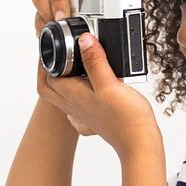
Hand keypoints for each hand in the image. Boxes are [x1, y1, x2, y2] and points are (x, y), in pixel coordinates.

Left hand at [32, 0, 158, 155]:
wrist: (140, 145)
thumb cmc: (127, 119)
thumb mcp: (110, 83)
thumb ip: (95, 61)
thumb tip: (83, 39)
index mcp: (73, 96)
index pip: (47, 76)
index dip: (44, 59)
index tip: (49, 44)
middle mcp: (75, 106)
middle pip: (48, 88)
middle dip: (46, 71)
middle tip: (53, 55)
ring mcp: (84, 114)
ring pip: (62, 96)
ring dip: (61, 80)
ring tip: (70, 64)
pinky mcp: (96, 118)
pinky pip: (78, 106)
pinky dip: (77, 94)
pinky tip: (88, 88)